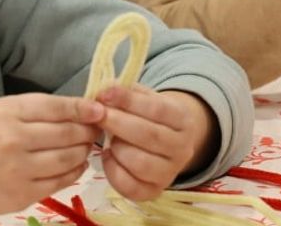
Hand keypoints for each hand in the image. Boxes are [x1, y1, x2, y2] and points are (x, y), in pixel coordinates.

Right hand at [0, 93, 104, 220]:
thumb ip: (34, 110)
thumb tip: (79, 109)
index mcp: (7, 113)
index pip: (57, 108)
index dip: (83, 109)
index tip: (100, 109)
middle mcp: (13, 140)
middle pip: (68, 133)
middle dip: (87, 130)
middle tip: (95, 128)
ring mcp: (19, 170)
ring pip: (68, 157)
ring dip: (83, 151)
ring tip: (85, 146)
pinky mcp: (23, 194)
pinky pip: (61, 180)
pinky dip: (74, 171)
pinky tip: (75, 164)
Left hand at [95, 86, 214, 201]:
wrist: (167, 143)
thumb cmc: (150, 116)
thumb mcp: (146, 98)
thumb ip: (128, 92)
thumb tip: (104, 89)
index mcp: (183, 119)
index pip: (157, 109)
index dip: (128, 101)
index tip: (104, 94)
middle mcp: (183, 148)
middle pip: (149, 136)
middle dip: (117, 123)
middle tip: (97, 115)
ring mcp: (170, 173)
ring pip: (141, 163)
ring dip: (117, 148)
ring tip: (107, 138)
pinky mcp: (154, 191)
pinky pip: (130, 186)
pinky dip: (112, 170)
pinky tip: (108, 155)